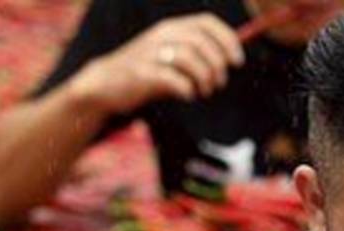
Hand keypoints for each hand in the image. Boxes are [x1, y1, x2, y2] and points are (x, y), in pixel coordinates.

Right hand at [72, 14, 244, 115]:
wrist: (105, 84)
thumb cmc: (146, 72)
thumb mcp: (171, 57)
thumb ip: (196, 55)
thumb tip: (230, 59)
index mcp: (171, 27)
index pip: (206, 22)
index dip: (227, 40)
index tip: (237, 62)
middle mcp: (161, 35)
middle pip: (201, 42)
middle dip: (217, 65)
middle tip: (219, 84)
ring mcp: (150, 53)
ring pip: (189, 58)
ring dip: (205, 78)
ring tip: (205, 91)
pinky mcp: (141, 73)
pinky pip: (171, 77)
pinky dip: (186, 88)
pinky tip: (188, 95)